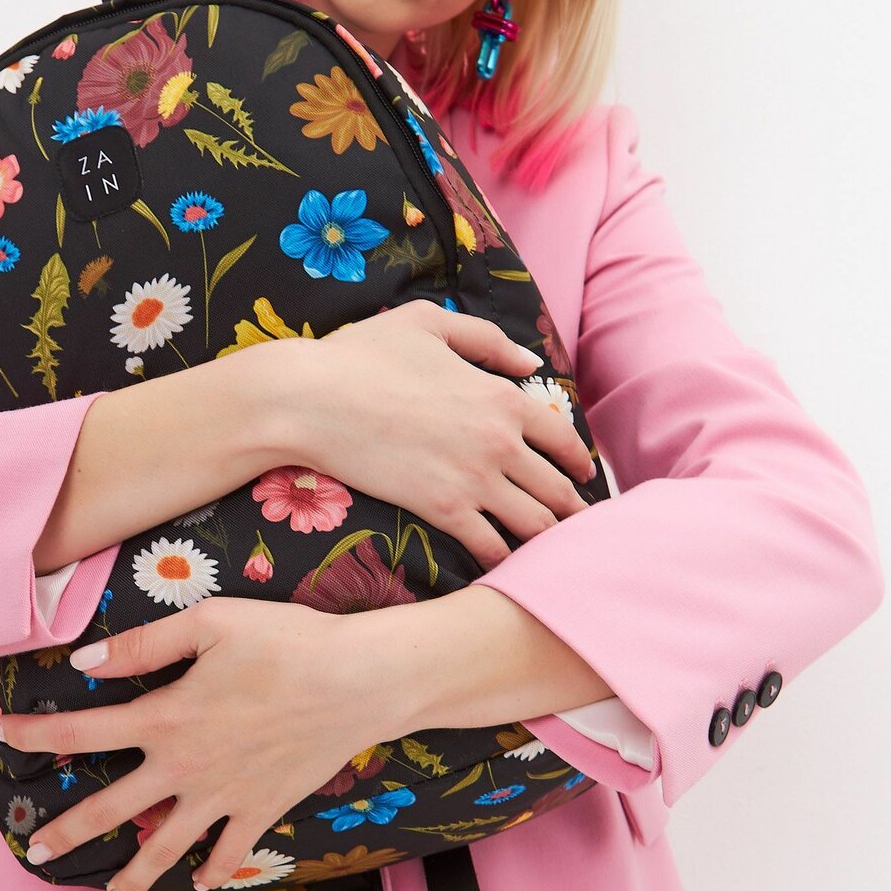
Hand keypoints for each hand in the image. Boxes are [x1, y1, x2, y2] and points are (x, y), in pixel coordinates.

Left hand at [0, 599, 397, 890]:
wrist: (360, 682)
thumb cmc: (288, 642)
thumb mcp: (210, 623)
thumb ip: (142, 645)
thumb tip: (85, 664)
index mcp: (165, 718)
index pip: (80, 732)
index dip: (34, 735)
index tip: (1, 735)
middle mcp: (185, 768)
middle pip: (109, 809)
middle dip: (66, 832)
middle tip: (35, 853)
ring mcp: (224, 797)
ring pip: (165, 848)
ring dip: (132, 877)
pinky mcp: (262, 810)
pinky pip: (230, 853)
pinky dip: (213, 870)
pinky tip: (199, 879)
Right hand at [290, 300, 597, 568]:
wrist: (308, 398)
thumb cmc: (360, 355)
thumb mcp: (428, 323)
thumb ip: (486, 340)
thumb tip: (531, 363)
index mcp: (502, 396)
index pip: (562, 438)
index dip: (578, 462)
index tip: (582, 477)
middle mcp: (499, 441)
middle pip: (557, 488)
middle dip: (573, 511)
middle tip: (580, 528)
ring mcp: (474, 480)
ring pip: (534, 524)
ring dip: (548, 541)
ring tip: (553, 555)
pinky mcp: (442, 510)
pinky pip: (491, 547)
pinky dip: (504, 560)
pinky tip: (503, 567)